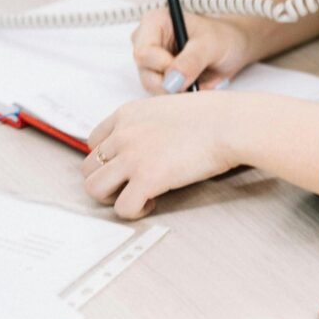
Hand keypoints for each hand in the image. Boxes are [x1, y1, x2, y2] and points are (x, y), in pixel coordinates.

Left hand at [81, 92, 236, 218]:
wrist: (229, 124)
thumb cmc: (212, 115)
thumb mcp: (168, 107)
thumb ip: (149, 124)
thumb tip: (148, 143)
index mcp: (127, 114)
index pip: (93, 141)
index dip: (108, 158)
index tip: (125, 166)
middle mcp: (123, 134)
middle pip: (89, 167)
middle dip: (108, 180)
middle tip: (132, 184)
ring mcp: (132, 157)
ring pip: (95, 189)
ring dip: (114, 197)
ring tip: (139, 195)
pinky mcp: (146, 180)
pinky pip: (122, 208)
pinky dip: (135, 210)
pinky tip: (153, 202)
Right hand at [132, 10, 251, 93]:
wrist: (234, 47)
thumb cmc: (223, 37)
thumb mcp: (211, 45)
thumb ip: (191, 61)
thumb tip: (171, 81)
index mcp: (155, 22)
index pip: (144, 53)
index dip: (164, 67)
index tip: (186, 73)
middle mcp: (147, 40)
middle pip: (145, 72)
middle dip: (170, 83)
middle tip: (195, 80)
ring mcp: (150, 60)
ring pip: (151, 85)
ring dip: (175, 90)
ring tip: (198, 79)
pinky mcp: (157, 75)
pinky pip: (159, 92)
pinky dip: (177, 94)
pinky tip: (193, 84)